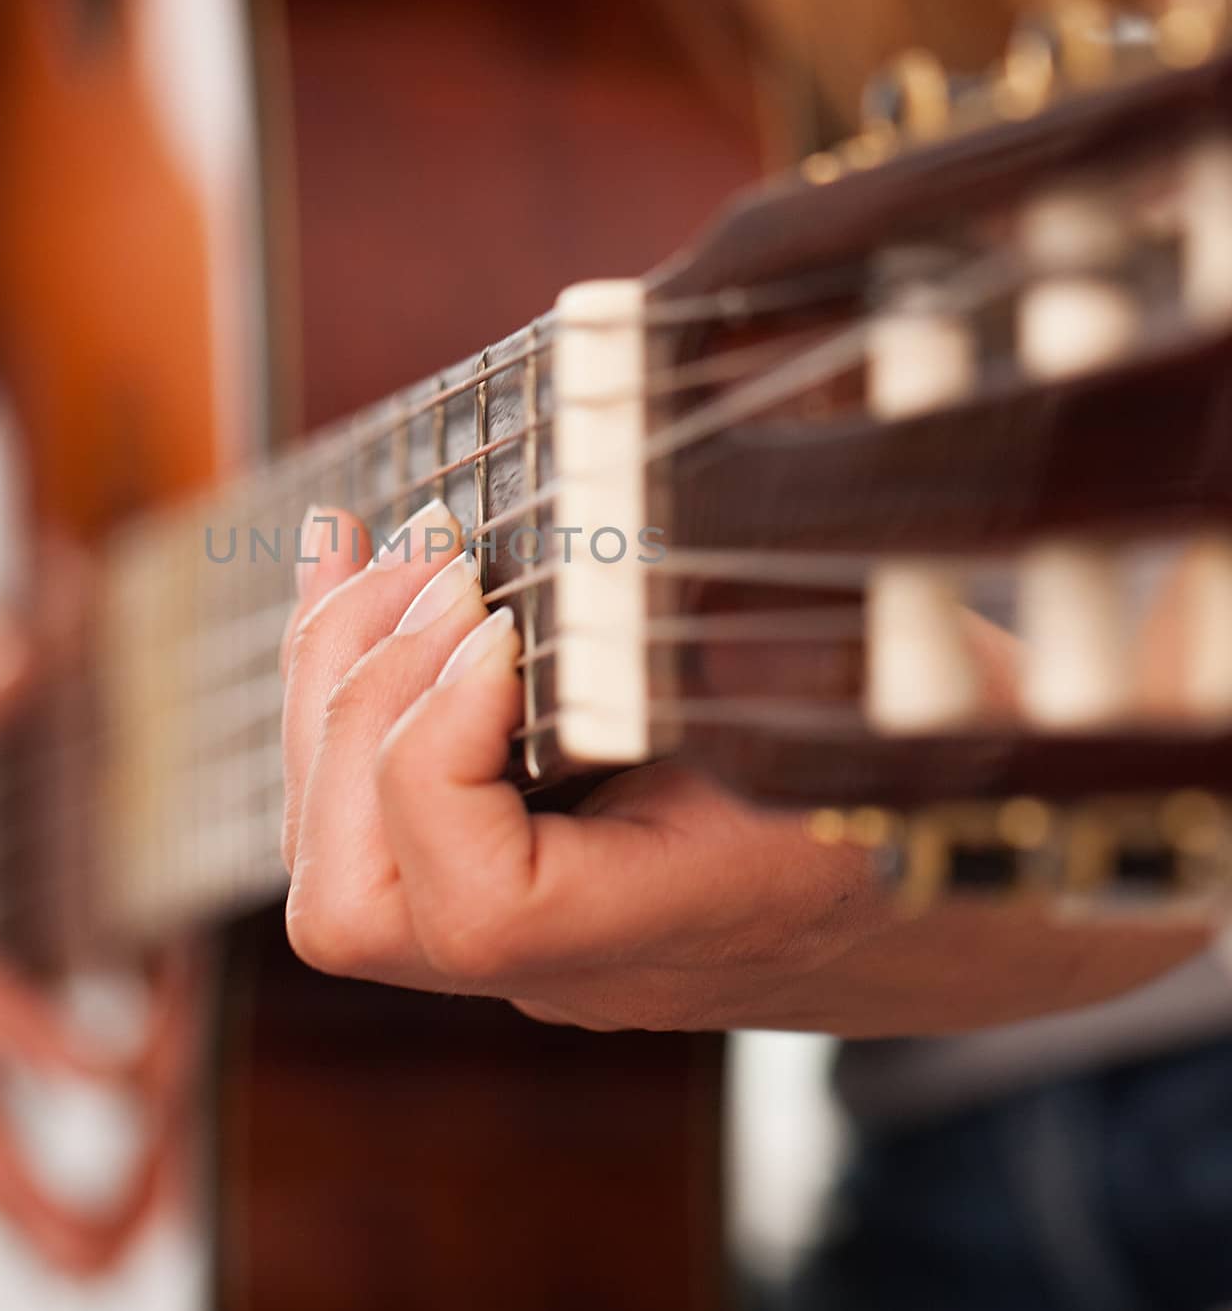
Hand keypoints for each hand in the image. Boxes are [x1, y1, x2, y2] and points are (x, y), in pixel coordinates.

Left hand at [279, 504, 1204, 1036]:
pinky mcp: (519, 883)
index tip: (502, 617)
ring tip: (386, 549)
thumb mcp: (871, 640)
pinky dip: (351, 686)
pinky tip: (356, 570)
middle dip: (360, 705)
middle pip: (355, 903)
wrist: (973, 885)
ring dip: (336, 687)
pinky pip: (374, 815)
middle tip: (435, 562)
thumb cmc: (944, 747)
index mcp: (688, 918)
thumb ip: (744, 544)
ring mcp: (536, 937)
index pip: (481, 906)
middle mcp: (583, 959)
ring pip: (341, 863)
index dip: (443, 747)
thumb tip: (649, 351)